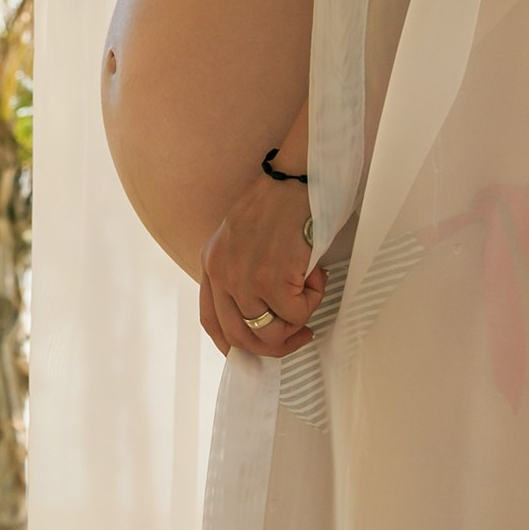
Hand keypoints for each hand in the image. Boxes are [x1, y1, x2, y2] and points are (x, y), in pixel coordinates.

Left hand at [199, 168, 327, 357]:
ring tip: (310, 289)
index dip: (234, 344)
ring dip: (298, 319)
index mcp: (211, 264)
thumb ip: (242, 273)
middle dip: (274, 346)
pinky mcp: (271, 278)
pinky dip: (314, 300)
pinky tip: (317, 274)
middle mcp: (221, 274)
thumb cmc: (278, 205)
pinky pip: (296, 314)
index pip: (211, 321)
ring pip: (271, 332)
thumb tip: (263, 319)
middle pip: (239, 337)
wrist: (295, 180)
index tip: (257, 349)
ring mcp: (244, 279)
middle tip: (300, 334)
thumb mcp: (242, 240)